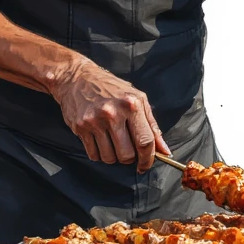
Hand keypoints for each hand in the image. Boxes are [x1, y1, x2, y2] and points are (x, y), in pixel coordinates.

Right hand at [51, 58, 170, 171]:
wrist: (77, 78)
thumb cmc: (112, 88)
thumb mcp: (137, 99)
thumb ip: (152, 126)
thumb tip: (165, 151)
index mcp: (132, 105)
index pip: (145, 141)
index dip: (148, 159)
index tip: (145, 165)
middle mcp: (113, 113)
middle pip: (127, 155)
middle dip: (129, 158)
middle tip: (127, 149)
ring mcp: (95, 120)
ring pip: (109, 158)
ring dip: (113, 157)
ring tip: (112, 142)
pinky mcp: (80, 127)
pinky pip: (94, 155)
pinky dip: (99, 154)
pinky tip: (100, 141)